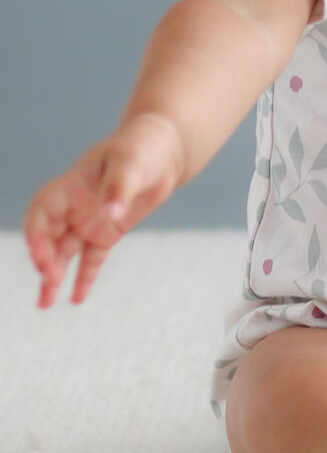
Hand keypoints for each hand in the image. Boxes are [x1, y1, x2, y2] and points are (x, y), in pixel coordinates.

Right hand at [23, 113, 184, 308]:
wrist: (164, 149)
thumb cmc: (142, 148)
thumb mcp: (131, 163)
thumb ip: (119, 188)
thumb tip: (110, 213)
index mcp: (70, 187)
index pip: (41, 215)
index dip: (36, 238)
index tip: (43, 259)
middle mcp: (74, 207)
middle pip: (48, 238)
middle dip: (45, 262)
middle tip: (50, 284)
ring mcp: (89, 221)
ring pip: (64, 253)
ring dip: (53, 277)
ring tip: (45, 304)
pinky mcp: (108, 232)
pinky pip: (91, 259)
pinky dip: (84, 278)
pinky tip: (76, 299)